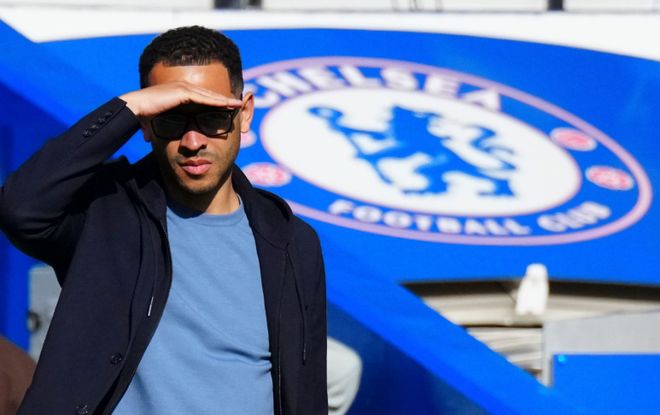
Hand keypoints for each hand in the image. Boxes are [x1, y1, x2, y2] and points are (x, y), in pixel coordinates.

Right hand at [119, 82, 242, 117]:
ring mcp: (182, 89)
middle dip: (224, 99)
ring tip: (238, 104)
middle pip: (209, 95)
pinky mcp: (181, 92)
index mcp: (179, 95)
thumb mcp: (160, 122)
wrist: (132, 109)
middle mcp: (182, 89)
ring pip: (208, 95)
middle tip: (239, 104)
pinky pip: (203, 98)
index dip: (216, 103)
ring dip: (224, 99)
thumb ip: (162, 127)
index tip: (228, 109)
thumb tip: (152, 138)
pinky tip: (227, 104)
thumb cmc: (142, 116)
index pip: (202, 99)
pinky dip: (216, 101)